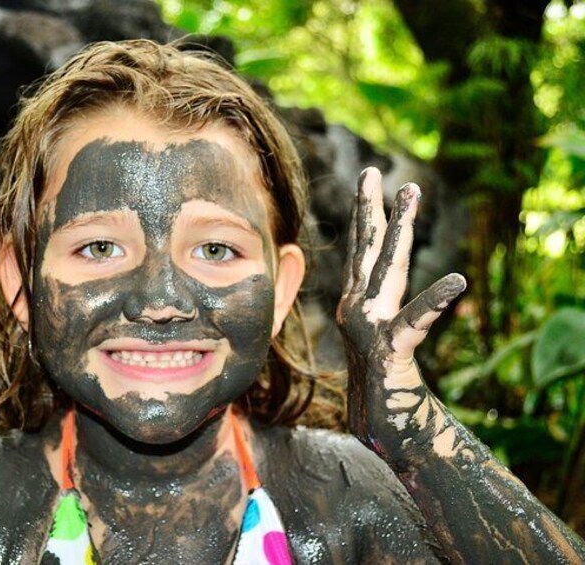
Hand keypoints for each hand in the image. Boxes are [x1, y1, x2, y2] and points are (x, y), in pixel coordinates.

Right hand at [337, 167, 465, 466]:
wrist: (385, 434)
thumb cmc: (387, 392)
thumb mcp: (382, 345)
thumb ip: (383, 315)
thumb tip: (376, 298)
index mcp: (358, 308)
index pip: (362, 255)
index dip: (364, 216)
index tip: (370, 183)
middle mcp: (357, 312)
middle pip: (365, 252)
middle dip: (369, 209)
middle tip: (373, 172)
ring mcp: (369, 331)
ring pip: (386, 271)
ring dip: (397, 230)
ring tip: (409, 194)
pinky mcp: (389, 354)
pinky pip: (414, 323)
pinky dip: (433, 304)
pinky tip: (456, 283)